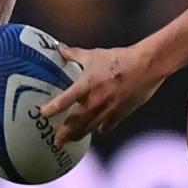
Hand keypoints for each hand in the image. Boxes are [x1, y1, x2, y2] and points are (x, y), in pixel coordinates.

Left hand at [40, 43, 163, 146]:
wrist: (146, 66)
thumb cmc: (119, 59)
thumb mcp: (95, 54)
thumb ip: (74, 54)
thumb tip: (59, 47)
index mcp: (86, 85)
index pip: (63, 102)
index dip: (50, 109)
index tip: (42, 114)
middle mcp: (94, 102)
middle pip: (74, 124)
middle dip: (63, 134)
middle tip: (56, 141)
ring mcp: (107, 110)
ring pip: (88, 129)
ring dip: (77, 136)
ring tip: (70, 140)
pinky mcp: (119, 114)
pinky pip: (106, 127)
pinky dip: (99, 129)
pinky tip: (97, 129)